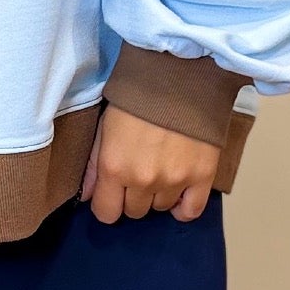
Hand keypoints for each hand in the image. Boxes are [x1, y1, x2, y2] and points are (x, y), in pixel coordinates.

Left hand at [82, 106, 218, 223]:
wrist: (178, 75)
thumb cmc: (138, 96)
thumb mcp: (105, 126)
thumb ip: (94, 165)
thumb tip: (88, 195)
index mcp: (114, 167)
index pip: (106, 214)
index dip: (107, 204)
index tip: (112, 194)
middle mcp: (143, 180)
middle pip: (134, 212)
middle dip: (133, 196)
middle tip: (139, 172)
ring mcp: (174, 180)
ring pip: (160, 208)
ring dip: (158, 195)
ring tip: (161, 169)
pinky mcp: (202, 176)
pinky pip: (191, 211)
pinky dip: (183, 207)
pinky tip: (179, 194)